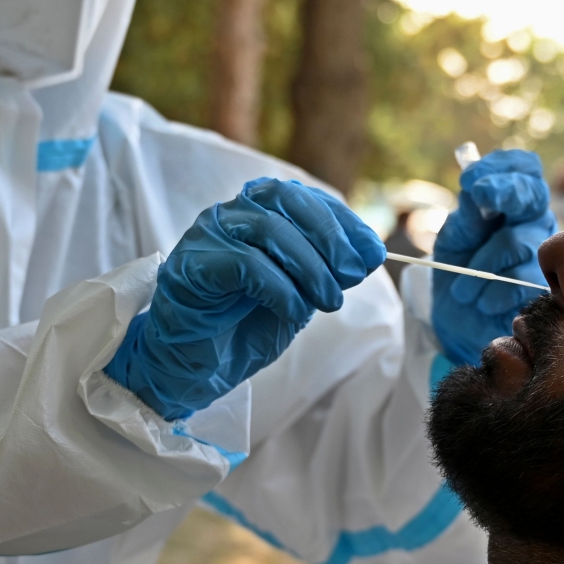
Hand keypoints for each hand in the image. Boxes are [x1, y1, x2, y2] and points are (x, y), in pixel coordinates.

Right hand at [105, 178, 384, 419]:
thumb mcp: (301, 294)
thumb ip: (327, 271)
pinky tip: (294, 311)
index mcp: (257, 213)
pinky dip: (279, 287)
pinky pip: (244, 263)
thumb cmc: (244, 327)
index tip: (372, 252)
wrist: (196, 367)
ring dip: (309, 266)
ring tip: (329, 301)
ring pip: (267, 228)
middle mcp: (231, 215)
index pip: (304, 197)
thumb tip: (370, 253)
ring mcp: (207, 235)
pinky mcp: (191, 265)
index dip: (343, 220)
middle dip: (329, 235)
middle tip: (353, 273)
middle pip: (285, 199)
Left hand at [431, 149, 555, 365]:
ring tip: (463, 287)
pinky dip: (488, 294)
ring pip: (516, 242)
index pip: (524, 169)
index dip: (502, 167)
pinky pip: (517, 283)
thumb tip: (475, 191)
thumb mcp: (454, 239)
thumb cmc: (458, 270)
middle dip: (504, 191)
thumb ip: (466, 217)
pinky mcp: (545, 291)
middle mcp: (535, 223)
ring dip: (481, 263)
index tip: (470, 180)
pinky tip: (481, 302)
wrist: (457, 320)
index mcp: (514, 204)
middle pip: (532, 194)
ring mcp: (546, 255)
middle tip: (479, 195)